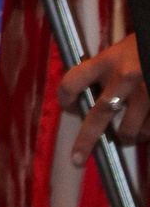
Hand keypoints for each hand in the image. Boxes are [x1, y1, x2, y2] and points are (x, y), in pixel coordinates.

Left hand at [63, 32, 144, 160]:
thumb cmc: (142, 47)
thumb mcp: (119, 52)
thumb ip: (104, 72)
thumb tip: (87, 100)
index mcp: (108, 61)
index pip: (72, 82)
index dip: (64, 98)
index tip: (67, 108)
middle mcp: (125, 78)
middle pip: (97, 117)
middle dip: (86, 142)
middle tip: (77, 159)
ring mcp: (147, 93)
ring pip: (130, 131)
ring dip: (127, 138)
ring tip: (128, 137)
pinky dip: (147, 133)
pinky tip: (146, 126)